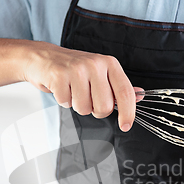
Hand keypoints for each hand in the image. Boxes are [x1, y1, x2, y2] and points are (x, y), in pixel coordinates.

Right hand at [21, 41, 140, 131]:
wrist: (42, 57)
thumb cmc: (74, 68)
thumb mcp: (100, 73)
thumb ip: (118, 86)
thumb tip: (140, 96)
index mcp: (109, 63)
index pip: (125, 92)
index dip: (128, 113)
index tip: (126, 125)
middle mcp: (95, 64)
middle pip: (104, 107)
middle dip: (95, 110)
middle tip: (87, 99)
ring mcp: (76, 69)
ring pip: (85, 108)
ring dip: (78, 106)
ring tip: (73, 91)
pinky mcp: (59, 76)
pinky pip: (66, 104)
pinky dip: (63, 101)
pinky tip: (62, 88)